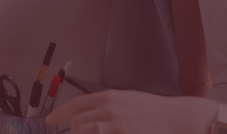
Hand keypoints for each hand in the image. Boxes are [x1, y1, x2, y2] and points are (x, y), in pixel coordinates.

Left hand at [44, 89, 215, 133]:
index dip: (59, 114)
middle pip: (77, 123)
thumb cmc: (153, 109)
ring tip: (91, 133)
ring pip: (85, 133)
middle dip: (74, 130)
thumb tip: (87, 113)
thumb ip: (106, 104)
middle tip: (78, 132)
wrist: (177, 118)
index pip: (75, 105)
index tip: (50, 120)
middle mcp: (110, 110)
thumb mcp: (126, 99)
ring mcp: (117, 126)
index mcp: (109, 97)